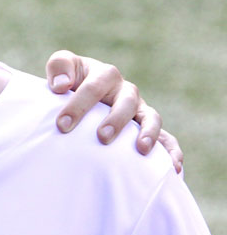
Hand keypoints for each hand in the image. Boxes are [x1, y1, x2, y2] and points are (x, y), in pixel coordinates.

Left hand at [45, 51, 181, 172]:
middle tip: (102, 137)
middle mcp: (125, 91)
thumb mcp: (61, 66)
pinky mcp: (145, 127)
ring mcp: (138, 110)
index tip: (62, 125)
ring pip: (150, 118)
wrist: (77, 91)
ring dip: (148, 133)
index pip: (94, 87)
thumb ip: (59, 67)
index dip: (78, 105)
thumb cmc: (68, 80)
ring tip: (141, 149)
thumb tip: (61, 85)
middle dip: (116, 120)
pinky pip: (166, 138)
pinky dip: (172, 151)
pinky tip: (174, 168)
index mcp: (105, 75)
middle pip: (127, 102)